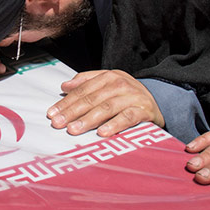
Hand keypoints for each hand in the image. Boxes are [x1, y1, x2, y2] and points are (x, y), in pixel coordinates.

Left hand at [46, 69, 163, 136]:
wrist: (157, 102)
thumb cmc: (126, 95)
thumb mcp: (107, 84)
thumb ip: (85, 82)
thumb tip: (64, 86)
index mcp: (108, 77)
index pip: (82, 90)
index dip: (66, 102)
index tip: (52, 113)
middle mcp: (120, 84)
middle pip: (91, 99)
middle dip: (72, 112)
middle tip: (58, 123)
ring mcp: (132, 97)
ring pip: (106, 108)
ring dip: (88, 119)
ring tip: (74, 129)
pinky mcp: (144, 110)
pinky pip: (127, 118)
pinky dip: (114, 125)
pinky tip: (102, 133)